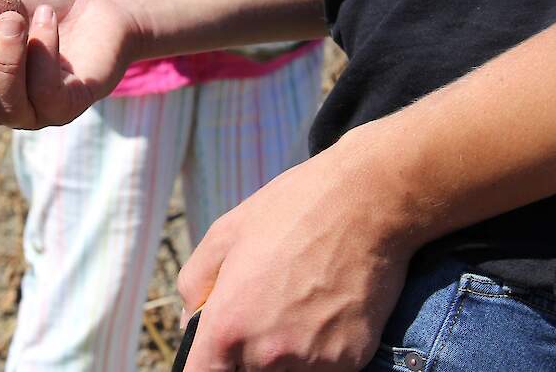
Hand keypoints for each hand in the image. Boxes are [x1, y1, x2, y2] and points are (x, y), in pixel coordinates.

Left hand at [178, 128, 414, 370]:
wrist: (365, 202)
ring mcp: (313, 362)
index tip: (215, 350)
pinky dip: (318, 347)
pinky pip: (322, 366)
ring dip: (283, 351)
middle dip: (245, 349)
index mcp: (228, 326)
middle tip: (264, 305)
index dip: (207, 363)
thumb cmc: (291, 211)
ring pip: (284, 371)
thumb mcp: (223, 235)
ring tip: (296, 302)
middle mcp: (268, 354)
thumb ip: (193, 286)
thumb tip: (191, 320)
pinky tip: (323, 307)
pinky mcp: (350, 359)